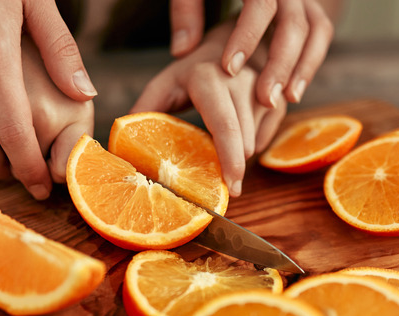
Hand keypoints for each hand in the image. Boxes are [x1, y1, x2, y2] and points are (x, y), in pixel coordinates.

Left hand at [132, 22, 286, 196]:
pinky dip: (252, 146)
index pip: (225, 127)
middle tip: (221, 184)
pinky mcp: (278, 99)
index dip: (229, 160)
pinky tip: (239, 137)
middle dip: (232, 168)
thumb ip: (145, 110)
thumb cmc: (193, 71)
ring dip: (239, 155)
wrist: (231, 44)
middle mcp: (240, 80)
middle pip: (243, 142)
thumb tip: (121, 145)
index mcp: (209, 79)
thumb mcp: (166, 84)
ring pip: (255, 142)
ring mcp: (264, 89)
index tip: (230, 189)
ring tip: (223, 150)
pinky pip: (267, 138)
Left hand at [169, 0, 334, 106]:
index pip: (260, 4)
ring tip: (284, 101)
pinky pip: (320, 33)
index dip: (247, 36)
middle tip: (264, 99)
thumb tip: (182, 50)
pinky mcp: (309, 7)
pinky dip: (311, 62)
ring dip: (302, 68)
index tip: (229, 69)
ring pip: (314, 30)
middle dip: (280, 64)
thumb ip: (186, 11)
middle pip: (293, 23)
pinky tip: (294, 92)